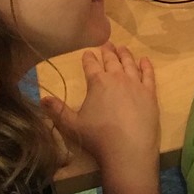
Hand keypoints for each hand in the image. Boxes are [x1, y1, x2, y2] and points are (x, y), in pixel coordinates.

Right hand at [40, 43, 160, 187]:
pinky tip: (144, 60)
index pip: (91, 65)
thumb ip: (58, 110)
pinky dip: (146, 65)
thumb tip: (42, 99)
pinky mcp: (150, 94)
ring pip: (130, 64)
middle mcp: (117, 78)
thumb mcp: (72, 125)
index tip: (87, 52)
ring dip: (125, 54)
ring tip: (122, 48)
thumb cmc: (98, 137)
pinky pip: (148, 75)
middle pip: (111, 60)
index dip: (88, 58)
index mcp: (97, 82)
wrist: (128, 149)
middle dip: (107, 51)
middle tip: (107, 44)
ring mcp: (136, 84)